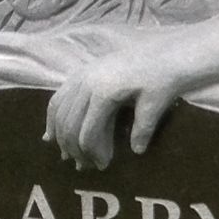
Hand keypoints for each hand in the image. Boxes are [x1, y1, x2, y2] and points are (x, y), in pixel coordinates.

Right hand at [45, 42, 183, 167]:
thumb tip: (135, 151)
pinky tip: (51, 133)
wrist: (167, 52)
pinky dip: (54, 116)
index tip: (102, 166)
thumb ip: (143, 128)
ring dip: (60, 135)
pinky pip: (60, 96)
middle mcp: (86, 82)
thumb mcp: (156, 103)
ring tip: (67, 155)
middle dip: (74, 148)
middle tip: (85, 166)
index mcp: (103, 92)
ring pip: (59, 110)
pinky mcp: (83, 71)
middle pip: (69, 123)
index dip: (93, 152)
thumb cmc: (164, 78)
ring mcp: (81, 75)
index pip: (87, 132)